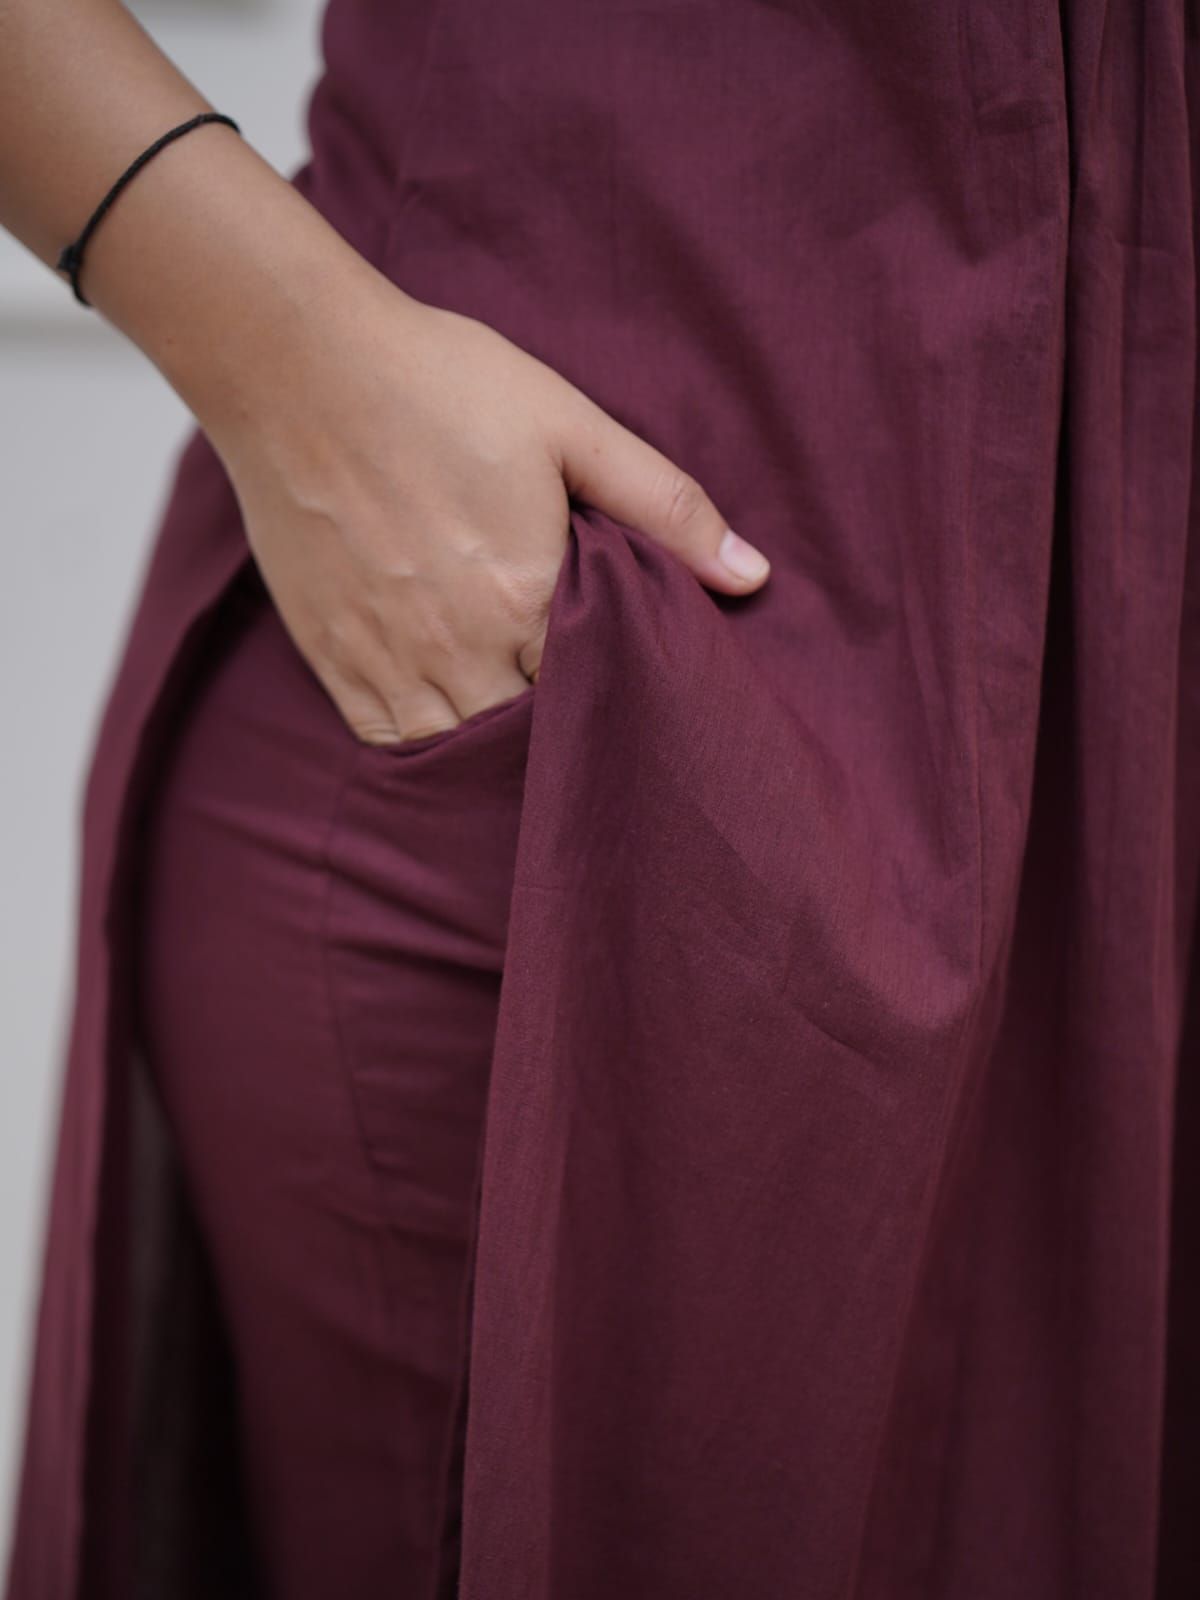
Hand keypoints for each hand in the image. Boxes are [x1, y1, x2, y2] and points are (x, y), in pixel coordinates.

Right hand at [207, 276, 771, 746]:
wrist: (300, 364)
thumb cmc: (442, 384)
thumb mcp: (571, 427)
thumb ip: (665, 508)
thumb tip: (752, 577)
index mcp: (527, 599)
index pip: (597, 693)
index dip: (619, 692)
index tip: (631, 681)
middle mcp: (458, 648)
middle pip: (530, 737)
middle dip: (561, 731)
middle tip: (584, 715)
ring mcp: (388, 659)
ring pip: (459, 750)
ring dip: (495, 746)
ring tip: (522, 725)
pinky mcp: (333, 656)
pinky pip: (388, 739)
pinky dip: (424, 743)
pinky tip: (451, 719)